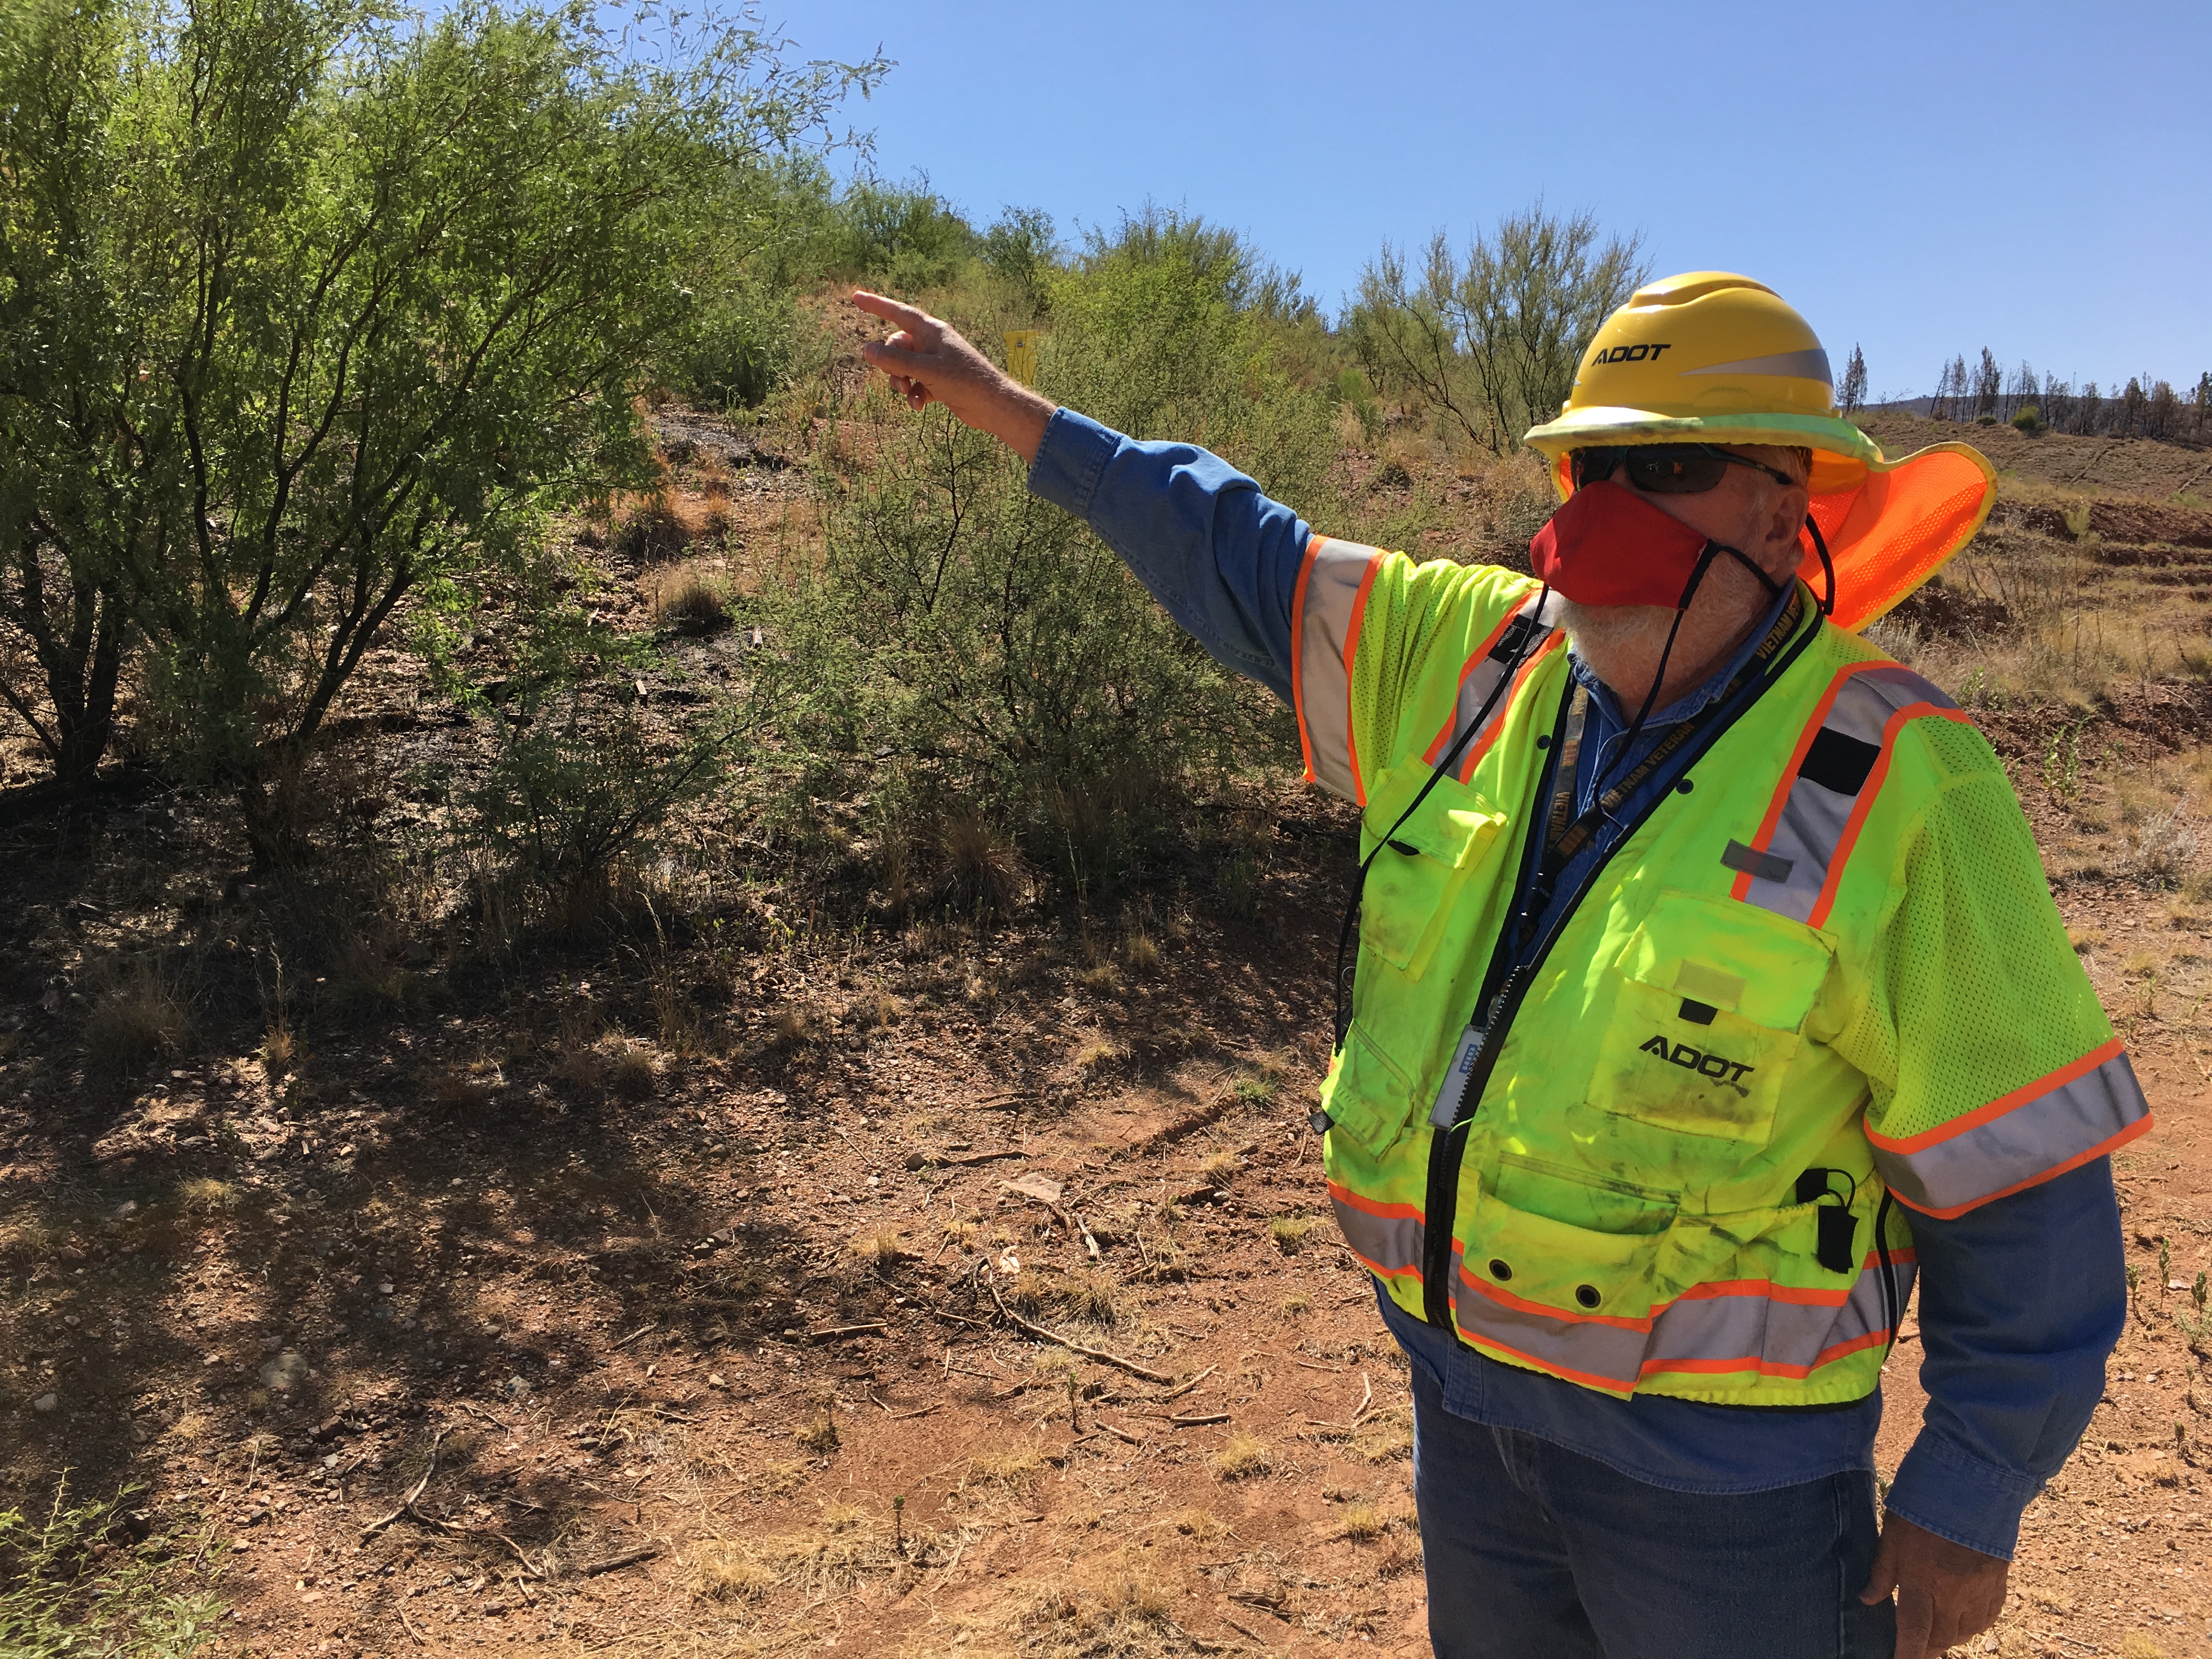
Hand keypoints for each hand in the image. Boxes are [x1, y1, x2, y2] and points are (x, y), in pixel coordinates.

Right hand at [851, 290, 1055, 463]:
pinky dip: (914, 394)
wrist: (992, 405)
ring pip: (903, 367)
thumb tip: (866, 350)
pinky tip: (919, 407)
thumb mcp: (926, 370)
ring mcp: (935, 362)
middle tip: (899, 382)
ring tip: (908, 395)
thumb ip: (895, 360)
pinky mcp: (938, 381)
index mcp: (931, 330)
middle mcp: (932, 343)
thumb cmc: (964, 381)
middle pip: (896, 346)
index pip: (897, 312)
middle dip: (891, 365)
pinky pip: (915, 383)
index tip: (855, 297)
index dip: (875, 305)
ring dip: (901, 382)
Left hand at [1858, 1512, 2009, 1657]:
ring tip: (1935, 1632)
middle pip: (1941, 1637)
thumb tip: (1868, 1600)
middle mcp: (1953, 1593)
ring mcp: (1979, 1590)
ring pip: (1965, 1632)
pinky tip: (1963, 1620)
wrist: (1974, 1484)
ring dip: (1949, 1637)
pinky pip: (1988, 1618)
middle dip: (1926, 1647)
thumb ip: (1882, 1570)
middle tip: (1914, 1646)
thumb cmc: (1924, 1504)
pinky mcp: (1998, 1582)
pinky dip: (1974, 1625)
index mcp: (1922, 1580)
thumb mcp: (1893, 1533)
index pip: (1914, 1632)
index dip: (1906, 1655)